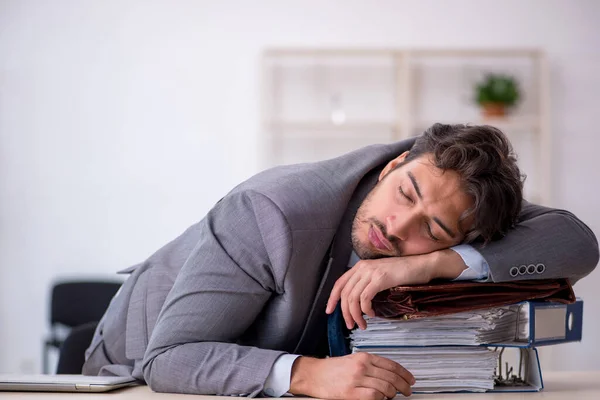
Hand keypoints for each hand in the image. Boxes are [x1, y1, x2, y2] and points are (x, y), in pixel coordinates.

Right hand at [289, 353, 414, 399]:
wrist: (314, 375)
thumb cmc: (332, 369)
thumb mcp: (353, 360)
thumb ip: (370, 365)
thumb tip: (388, 375)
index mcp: (364, 357)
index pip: (391, 364)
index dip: (404, 373)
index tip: (410, 380)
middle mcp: (362, 366)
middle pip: (391, 376)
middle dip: (403, 386)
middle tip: (407, 391)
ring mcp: (357, 379)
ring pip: (386, 387)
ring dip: (393, 394)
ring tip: (393, 396)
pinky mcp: (351, 392)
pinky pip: (374, 396)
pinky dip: (381, 398)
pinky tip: (381, 399)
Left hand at [326, 249, 466, 329]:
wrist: (421, 265)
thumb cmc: (403, 272)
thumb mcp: (380, 275)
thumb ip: (367, 283)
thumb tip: (357, 302)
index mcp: (360, 266)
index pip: (339, 283)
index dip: (332, 299)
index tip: (330, 312)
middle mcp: (362, 267)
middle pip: (345, 293)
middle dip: (345, 313)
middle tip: (351, 325)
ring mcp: (371, 272)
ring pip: (353, 298)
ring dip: (355, 315)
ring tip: (362, 325)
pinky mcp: (380, 279)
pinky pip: (365, 298)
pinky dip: (366, 310)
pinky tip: (372, 315)